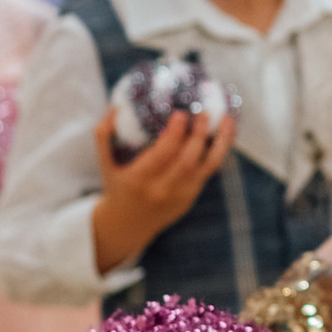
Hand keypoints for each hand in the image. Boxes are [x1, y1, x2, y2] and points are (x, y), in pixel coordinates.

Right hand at [91, 102, 234, 269]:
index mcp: (139, 179)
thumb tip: (114, 107)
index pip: (162, 155)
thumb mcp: (105, 163)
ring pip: (207, 167)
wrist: (128, 224)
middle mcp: (162, 189)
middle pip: (187, 160)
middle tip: (204, 114)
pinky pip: (209, 172)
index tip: (181, 114)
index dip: (174, 134)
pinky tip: (224, 135)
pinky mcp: (190, 197)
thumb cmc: (118, 186)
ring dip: (221, 142)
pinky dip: (218, 152)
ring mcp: (179, 195)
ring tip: (228, 121)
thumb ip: (103, 136)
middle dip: (199, 135)